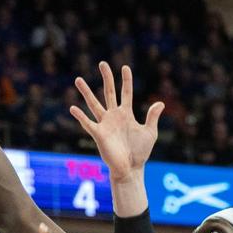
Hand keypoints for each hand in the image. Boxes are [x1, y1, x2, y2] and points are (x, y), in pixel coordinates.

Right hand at [71, 63, 163, 181]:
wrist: (130, 168)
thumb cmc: (140, 152)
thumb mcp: (150, 133)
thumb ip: (152, 117)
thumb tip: (160, 103)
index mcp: (126, 114)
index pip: (126, 92)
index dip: (126, 80)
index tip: (125, 67)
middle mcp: (114, 116)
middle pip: (109, 92)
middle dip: (106, 78)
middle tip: (102, 63)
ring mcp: (105, 124)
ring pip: (94, 104)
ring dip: (86, 92)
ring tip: (78, 79)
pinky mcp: (98, 134)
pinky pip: (88, 123)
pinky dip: (80, 116)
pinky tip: (73, 108)